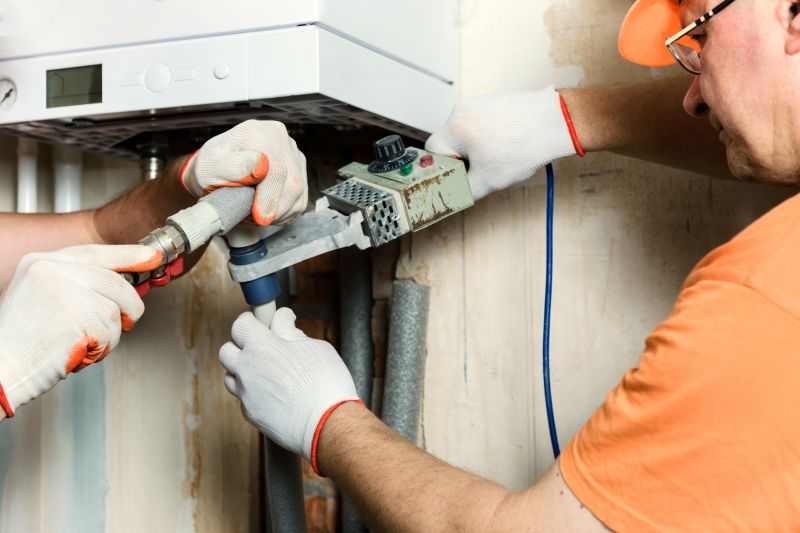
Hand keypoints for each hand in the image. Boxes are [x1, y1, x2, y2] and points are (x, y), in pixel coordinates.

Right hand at [0, 244, 160, 416]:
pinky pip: (110, 334)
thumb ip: (77, 283)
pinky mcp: (77, 320)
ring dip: (108, 335)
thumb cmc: (21, 340)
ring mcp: (65, 294)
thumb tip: (123, 283)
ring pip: (117, 311)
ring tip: (77, 342)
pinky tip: (75, 352)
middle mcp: (52, 271)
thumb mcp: (41, 295)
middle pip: (117, 283)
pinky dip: (100, 350)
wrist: (0, 370)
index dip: (128, 255)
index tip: (152, 256)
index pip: (94, 252)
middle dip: (130, 307)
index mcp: (40, 262)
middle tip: (126, 322)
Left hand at [180, 120, 308, 225]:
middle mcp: (280, 138)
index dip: (269, 198)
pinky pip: (301, 198)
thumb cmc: (212, 168)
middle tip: (256, 218)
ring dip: (280, 212)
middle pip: (292, 183)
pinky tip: (268, 208)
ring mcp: (292, 153)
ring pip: (299, 193)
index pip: (277, 170)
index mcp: (259, 132)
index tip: (259, 216)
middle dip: (275, 208)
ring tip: (259, 212)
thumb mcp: (211, 166)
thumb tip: (261, 167)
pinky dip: (285, 211)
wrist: (217, 170)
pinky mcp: (299, 168)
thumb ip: (233, 166)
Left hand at [220, 309, 359, 471]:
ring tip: (267, 372)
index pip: (240, 325)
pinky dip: (253, 392)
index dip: (250, 321)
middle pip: (226, 350)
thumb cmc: (326, 384)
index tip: (259, 322)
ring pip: (231, 376)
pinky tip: (273, 393)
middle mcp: (247, 370)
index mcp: (262, 347)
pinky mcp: (250, 414)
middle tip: (262, 346)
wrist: (328, 424)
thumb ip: (290, 332)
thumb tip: (282, 320)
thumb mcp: (314, 346)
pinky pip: (243, 397)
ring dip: (243, 370)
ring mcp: (246, 394)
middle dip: (241, 345)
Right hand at [425, 86, 581, 199]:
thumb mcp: (488, 181)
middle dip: (461, 158)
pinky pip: (479, 123)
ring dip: (474, 148)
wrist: (556, 123)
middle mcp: (462, 111)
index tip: (458, 177)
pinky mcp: (492, 100)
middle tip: (480, 169)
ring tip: (498, 156)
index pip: (432, 152)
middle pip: (448, 141)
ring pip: (464, 132)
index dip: (444, 168)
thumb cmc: (525, 147)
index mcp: (455, 129)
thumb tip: (451, 196)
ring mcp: (478, 102)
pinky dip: (487, 136)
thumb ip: (462, 191)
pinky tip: (505, 145)